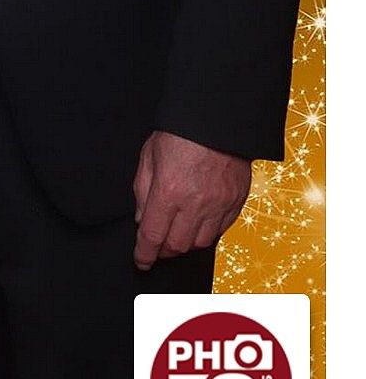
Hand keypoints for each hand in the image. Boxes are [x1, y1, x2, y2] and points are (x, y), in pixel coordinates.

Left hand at [132, 131, 251, 269]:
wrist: (219, 117)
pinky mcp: (236, 202)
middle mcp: (195, 203)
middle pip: (177, 246)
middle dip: (164, 250)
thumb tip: (141, 218)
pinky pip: (221, 231)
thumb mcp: (149, 154)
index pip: (152, 235)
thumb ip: (143, 189)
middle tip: (158, 245)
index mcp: (169, 190)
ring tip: (178, 231)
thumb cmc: (181, 131)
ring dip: (186, 243)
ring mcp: (219, 204)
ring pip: (200, 243)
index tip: (141, 261)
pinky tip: (198, 223)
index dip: (144, 254)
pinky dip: (207, 233)